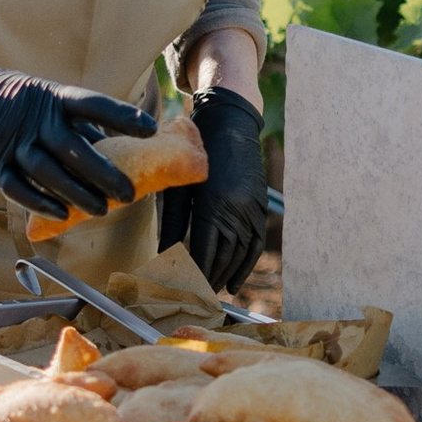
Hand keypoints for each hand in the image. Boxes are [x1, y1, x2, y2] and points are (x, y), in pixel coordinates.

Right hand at [0, 62, 153, 222]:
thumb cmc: (11, 101)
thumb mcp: (43, 97)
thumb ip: (75, 122)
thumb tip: (114, 146)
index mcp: (50, 96)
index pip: (92, 104)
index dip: (121, 116)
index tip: (150, 129)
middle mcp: (32, 119)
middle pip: (72, 148)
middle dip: (103, 173)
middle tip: (128, 193)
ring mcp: (10, 142)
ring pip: (48, 172)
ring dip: (77, 194)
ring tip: (102, 210)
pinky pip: (17, 187)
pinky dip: (40, 203)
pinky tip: (61, 214)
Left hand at [159, 85, 268, 293]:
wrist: (229, 122)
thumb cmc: (195, 151)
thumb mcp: (178, 186)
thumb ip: (171, 224)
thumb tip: (161, 257)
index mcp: (213, 205)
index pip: (203, 252)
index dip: (194, 275)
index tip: (183, 291)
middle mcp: (237, 210)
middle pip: (222, 258)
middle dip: (207, 281)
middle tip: (192, 299)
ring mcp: (252, 210)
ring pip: (240, 255)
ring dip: (224, 277)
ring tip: (209, 293)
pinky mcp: (260, 207)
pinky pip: (255, 244)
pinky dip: (245, 266)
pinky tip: (233, 282)